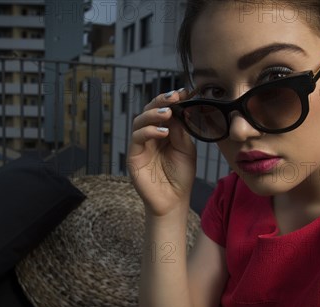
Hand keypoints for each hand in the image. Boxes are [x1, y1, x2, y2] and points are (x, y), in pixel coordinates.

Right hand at [128, 89, 195, 216]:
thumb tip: (177, 110)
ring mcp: (141, 146)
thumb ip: (180, 131)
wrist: (173, 201)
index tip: (184, 92)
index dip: (171, 100)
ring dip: (153, 114)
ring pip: (140, 121)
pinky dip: (149, 132)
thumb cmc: (181, 177)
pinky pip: (137, 138)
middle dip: (161, 101)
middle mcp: (150, 136)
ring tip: (167, 113)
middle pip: (149, 111)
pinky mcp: (134, 156)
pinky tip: (162, 132)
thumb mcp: (186, 149)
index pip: (164, 110)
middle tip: (174, 97)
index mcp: (164, 132)